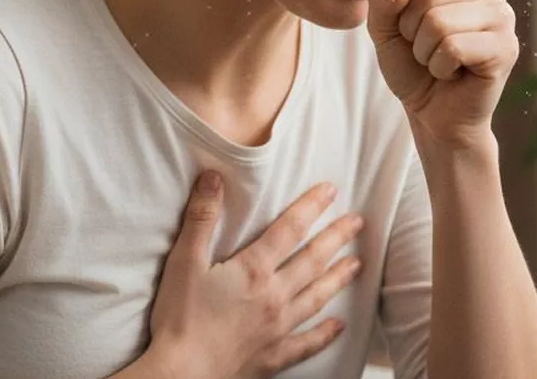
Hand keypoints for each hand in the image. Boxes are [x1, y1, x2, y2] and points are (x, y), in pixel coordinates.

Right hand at [137, 173, 363, 378]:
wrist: (180, 375)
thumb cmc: (179, 319)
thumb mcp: (183, 261)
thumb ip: (201, 218)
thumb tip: (213, 178)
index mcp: (253, 270)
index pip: (290, 229)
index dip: (311, 207)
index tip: (331, 191)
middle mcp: (274, 296)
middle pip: (313, 260)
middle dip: (337, 238)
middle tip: (357, 222)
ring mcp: (278, 328)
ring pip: (317, 296)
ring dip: (338, 278)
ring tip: (357, 264)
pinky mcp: (274, 356)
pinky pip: (307, 343)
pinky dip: (325, 333)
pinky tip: (339, 326)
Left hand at [367, 0, 519, 148]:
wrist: (433, 112)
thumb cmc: (411, 65)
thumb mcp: (382, 28)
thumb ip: (381, 0)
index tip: (411, 21)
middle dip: (411, 28)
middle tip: (425, 46)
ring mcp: (502, 15)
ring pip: (438, 21)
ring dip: (425, 51)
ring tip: (439, 59)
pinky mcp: (506, 46)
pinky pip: (453, 48)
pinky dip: (440, 67)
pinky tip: (454, 72)